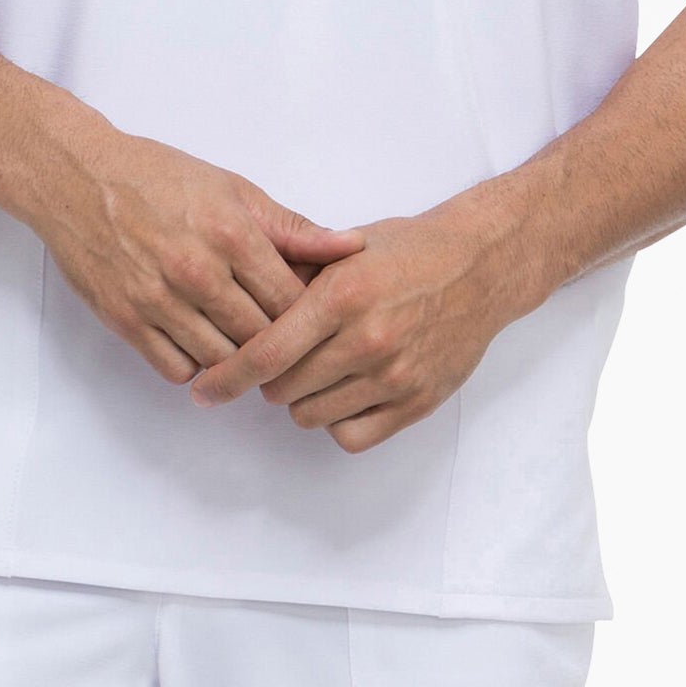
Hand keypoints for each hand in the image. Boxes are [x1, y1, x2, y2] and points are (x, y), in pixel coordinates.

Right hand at [31, 125, 368, 385]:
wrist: (77, 178)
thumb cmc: (157, 177)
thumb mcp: (233, 189)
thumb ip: (292, 227)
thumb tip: (353, 246)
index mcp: (231, 234)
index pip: (291, 301)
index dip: (308, 314)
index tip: (311, 316)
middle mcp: (197, 271)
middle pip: (261, 335)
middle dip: (278, 341)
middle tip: (284, 338)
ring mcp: (158, 299)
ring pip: (222, 358)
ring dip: (238, 356)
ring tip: (242, 339)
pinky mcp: (125, 320)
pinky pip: (176, 368)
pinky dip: (194, 362)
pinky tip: (200, 340)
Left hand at [186, 199, 542, 452]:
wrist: (481, 266)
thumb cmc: (408, 252)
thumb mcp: (346, 250)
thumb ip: (294, 279)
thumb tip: (233, 306)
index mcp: (343, 295)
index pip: (267, 352)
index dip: (227, 377)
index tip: (204, 390)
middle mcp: (368, 339)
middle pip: (283, 388)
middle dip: (268, 379)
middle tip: (278, 360)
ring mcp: (395, 376)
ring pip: (312, 415)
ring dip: (301, 399)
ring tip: (316, 370)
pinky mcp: (417, 402)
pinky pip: (351, 436)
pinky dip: (336, 420)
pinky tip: (343, 392)